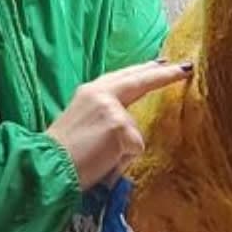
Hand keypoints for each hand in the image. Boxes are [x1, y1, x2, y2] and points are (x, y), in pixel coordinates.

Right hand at [47, 60, 191, 186]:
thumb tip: (127, 126)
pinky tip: (103, 164)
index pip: (123, 76)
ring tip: (98, 160)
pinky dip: (122, 162)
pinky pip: (134, 150)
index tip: (160, 63)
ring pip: (135, 133)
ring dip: (123, 152)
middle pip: (140, 80)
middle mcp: (102, 93)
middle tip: (184, 67)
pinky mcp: (121, 128)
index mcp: (90, 92)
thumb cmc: (61, 156)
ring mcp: (113, 109)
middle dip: (164, 74)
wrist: (47, 168)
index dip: (143, 71)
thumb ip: (105, 115)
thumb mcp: (81, 123)